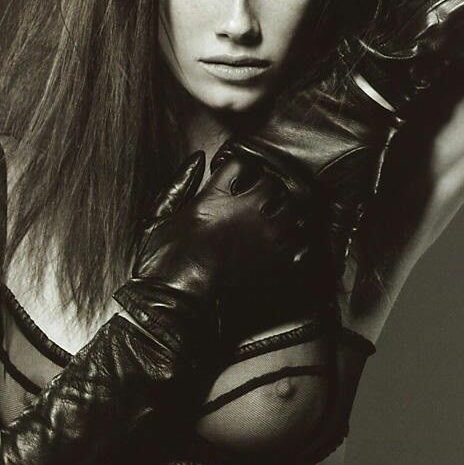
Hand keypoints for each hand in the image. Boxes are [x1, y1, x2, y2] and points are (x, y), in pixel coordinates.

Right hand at [115, 150, 323, 362]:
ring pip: (294, 209)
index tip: (237, 181)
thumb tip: (198, 158)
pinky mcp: (280, 264)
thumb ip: (180, 183)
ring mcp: (267, 238)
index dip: (240, 170)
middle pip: (274, 183)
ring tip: (271, 223)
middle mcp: (248, 211)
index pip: (244, 163)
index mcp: (218, 196)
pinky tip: (282, 247)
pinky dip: (296, 242)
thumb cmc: (162, 262)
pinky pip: (303, 243)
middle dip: (266, 189)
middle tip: (257, 201)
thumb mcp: (159, 215)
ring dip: (284, 212)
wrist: (175, 306)